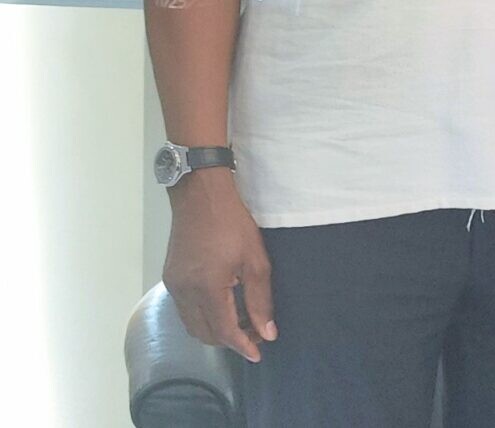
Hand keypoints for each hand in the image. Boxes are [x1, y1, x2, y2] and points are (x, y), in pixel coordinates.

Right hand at [164, 170, 275, 361]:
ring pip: (192, 324)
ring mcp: (173, 286)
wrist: (200, 196)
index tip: (258, 354)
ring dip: (215, 330)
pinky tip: (222, 307)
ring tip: (242, 322)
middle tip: (256, 334)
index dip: (242, 346)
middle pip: (205, 333)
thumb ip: (261, 300)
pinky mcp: (170, 278)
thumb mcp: (256, 261)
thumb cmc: (233, 224)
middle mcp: (184, 292)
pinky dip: (203, 317)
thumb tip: (268, 332)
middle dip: (230, 340)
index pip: (224, 331)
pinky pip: (185, 310)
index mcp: (207, 289)